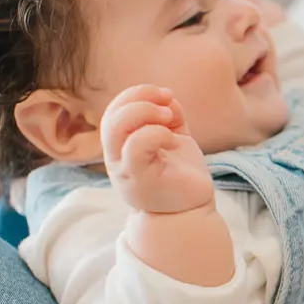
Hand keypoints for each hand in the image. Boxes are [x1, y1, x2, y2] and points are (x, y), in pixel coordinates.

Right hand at [101, 85, 214, 214]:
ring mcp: (125, 170)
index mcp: (121, 146)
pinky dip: (156, 133)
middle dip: (140, 99)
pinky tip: (174, 140)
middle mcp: (117, 158)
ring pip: (118, 127)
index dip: (137, 94)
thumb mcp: (173, 138)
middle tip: (167, 108)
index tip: (167, 94)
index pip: (114, 111)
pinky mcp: (140, 180)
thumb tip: (167, 98)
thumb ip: (167, 117)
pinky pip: (136, 146)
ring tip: (169, 118)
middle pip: (112, 117)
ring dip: (146, 112)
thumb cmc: (180, 174)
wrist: (190, 210)